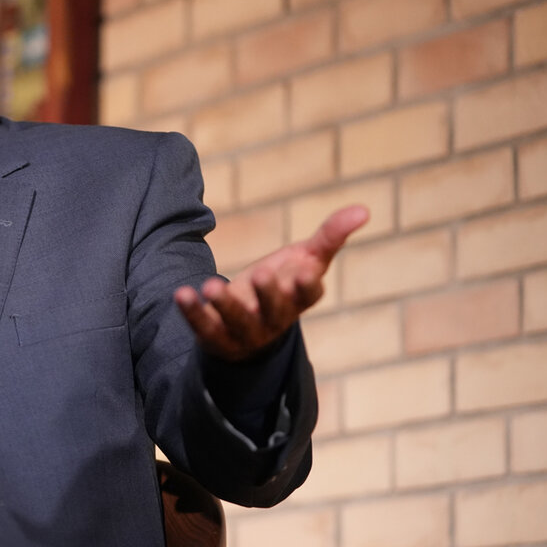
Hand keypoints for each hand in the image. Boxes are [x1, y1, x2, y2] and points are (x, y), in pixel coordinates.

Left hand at [174, 205, 368, 361]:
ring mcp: (245, 332)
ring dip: (225, 305)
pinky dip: (192, 312)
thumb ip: (330, 237)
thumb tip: (364, 209)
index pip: (308, 297)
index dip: (307, 286)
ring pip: (237, 322)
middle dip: (268, 294)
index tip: (305, 273)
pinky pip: (204, 327)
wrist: (248, 329)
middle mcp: (274, 320)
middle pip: (274, 311)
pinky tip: (182, 293)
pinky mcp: (216, 337)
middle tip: (260, 273)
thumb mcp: (306, 260)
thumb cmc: (283, 286)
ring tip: (212, 285)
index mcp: (298, 300)